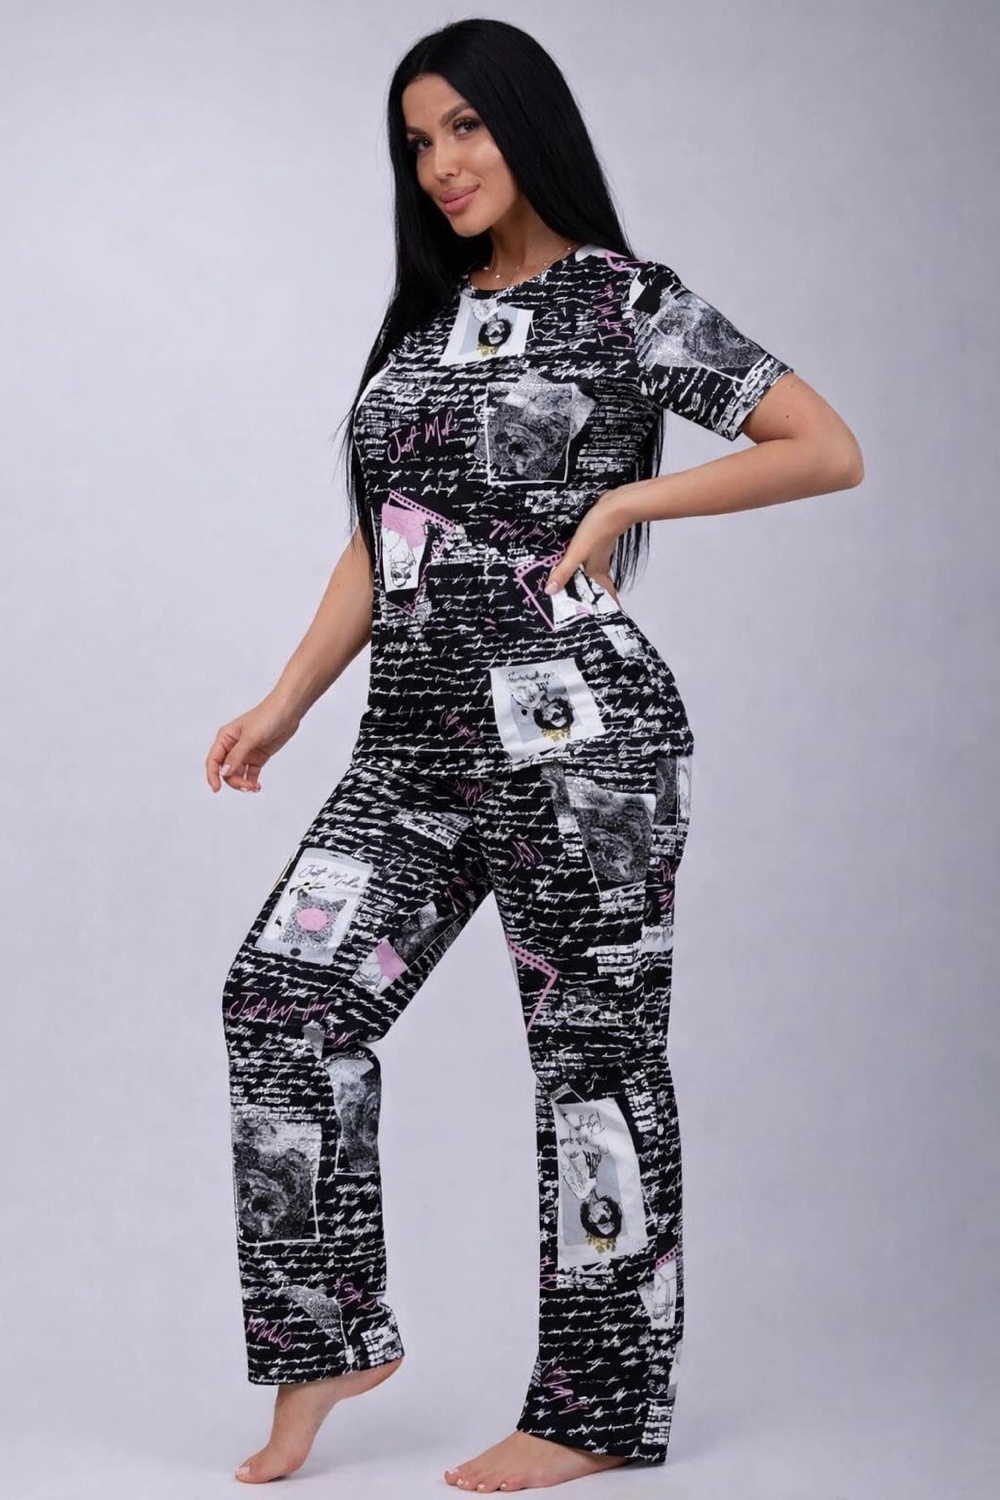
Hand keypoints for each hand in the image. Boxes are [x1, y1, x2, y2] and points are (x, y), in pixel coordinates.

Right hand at [205, 693, 302, 792]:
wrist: (288, 711)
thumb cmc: (267, 717)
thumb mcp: (250, 737)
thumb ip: (236, 756)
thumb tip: (224, 773)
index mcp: (225, 738)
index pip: (213, 760)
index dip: (212, 775)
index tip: (216, 788)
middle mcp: (233, 746)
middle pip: (226, 770)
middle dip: (234, 781)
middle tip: (246, 786)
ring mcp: (246, 753)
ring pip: (238, 774)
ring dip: (243, 783)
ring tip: (254, 788)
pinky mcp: (258, 757)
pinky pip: (250, 773)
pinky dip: (252, 781)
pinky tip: (257, 787)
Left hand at [543, 489, 634, 604]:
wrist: (616, 506)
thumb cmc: (598, 529)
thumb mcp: (576, 553)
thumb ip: (563, 572)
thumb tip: (550, 591)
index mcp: (597, 572)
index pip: (605, 595)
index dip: (608, 607)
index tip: (607, 618)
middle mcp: (600, 565)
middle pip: (599, 585)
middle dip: (594, 596)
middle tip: (585, 606)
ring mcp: (600, 552)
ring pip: (596, 572)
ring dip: (589, 580)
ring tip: (578, 587)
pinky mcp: (598, 540)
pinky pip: (591, 558)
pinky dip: (586, 564)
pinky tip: (579, 561)